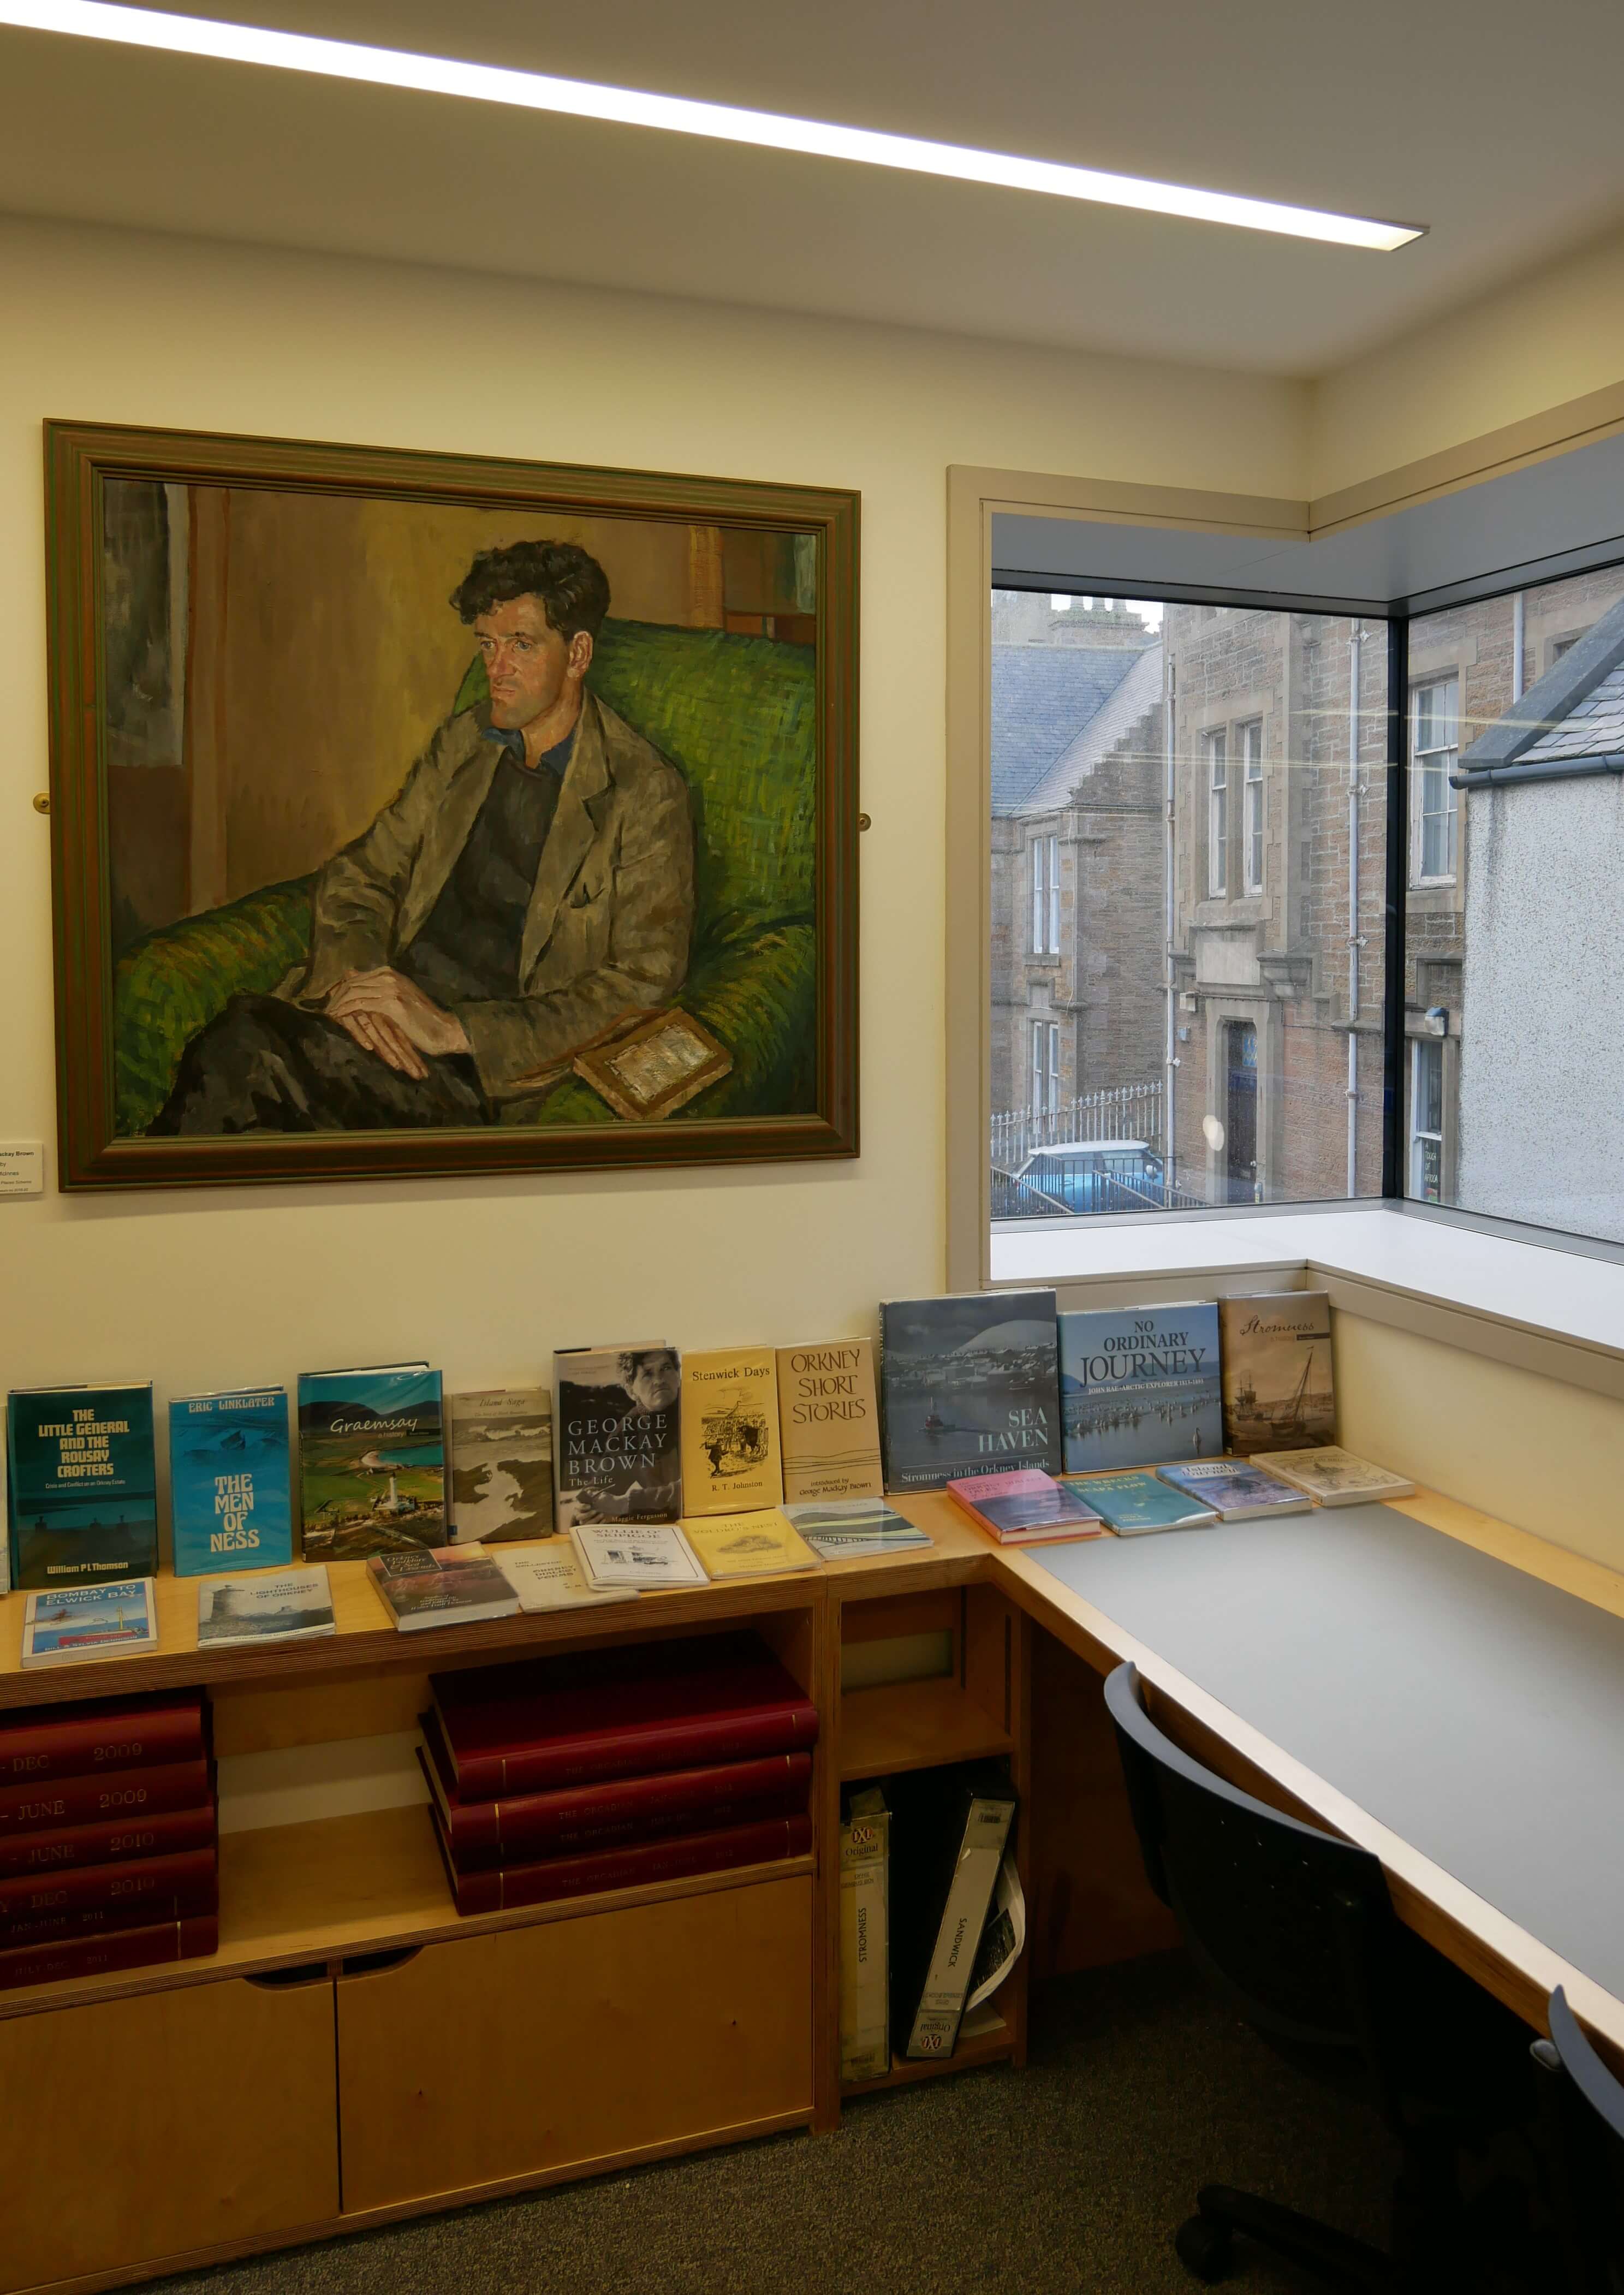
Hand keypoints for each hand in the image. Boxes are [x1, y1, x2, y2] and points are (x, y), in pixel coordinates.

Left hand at [325, 969, 470, 1077]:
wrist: (446, 1030)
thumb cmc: (425, 1021)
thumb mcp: (400, 1002)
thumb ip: (381, 994)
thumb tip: (358, 990)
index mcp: (391, 974)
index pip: (357, 977)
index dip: (341, 989)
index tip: (329, 1001)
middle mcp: (390, 976)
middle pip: (352, 982)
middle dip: (335, 995)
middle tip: (323, 1008)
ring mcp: (390, 988)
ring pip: (353, 991)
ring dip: (337, 1003)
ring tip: (327, 1013)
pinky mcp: (391, 1003)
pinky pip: (360, 1003)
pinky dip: (345, 1009)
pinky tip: (337, 1016)